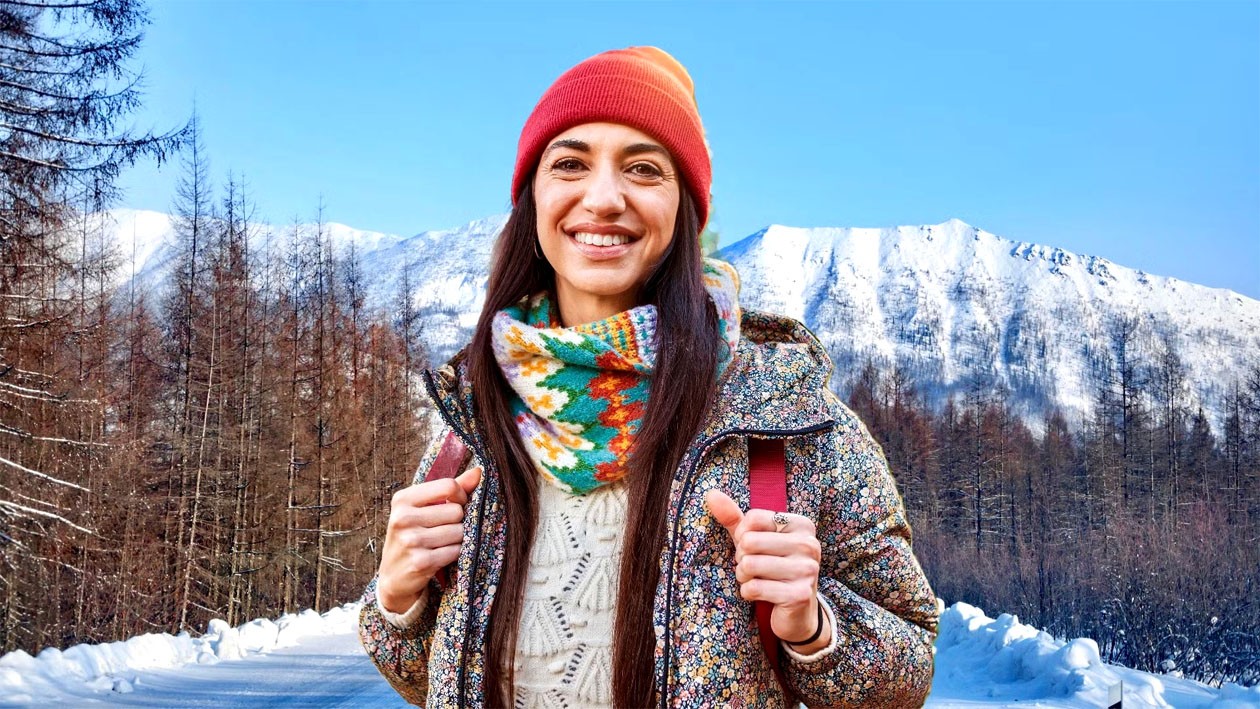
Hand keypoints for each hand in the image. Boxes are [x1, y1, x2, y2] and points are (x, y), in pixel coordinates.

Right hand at [377, 467, 481, 613]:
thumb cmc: (413, 535)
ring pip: (459, 532)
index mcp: (403, 499)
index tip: (458, 504)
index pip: (448, 486)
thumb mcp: (424, 509)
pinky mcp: (420, 562)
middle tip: (444, 529)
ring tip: (441, 544)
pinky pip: (455, 551)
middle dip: (458, 521)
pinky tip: (441, 556)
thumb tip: (479, 471)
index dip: (461, 495)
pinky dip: (454, 554)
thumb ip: (450, 489)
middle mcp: (403, 518)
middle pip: (457, 511)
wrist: (394, 575)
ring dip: (457, 539)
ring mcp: (410, 541)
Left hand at [705, 489, 831, 653]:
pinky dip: (748, 593)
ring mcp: (807, 570)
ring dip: (743, 576)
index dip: (742, 535)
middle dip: (741, 557)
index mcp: (801, 525)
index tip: (752, 547)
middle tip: (752, 567)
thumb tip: (711, 494)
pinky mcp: (799, 595)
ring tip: (755, 579)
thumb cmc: (772, 567)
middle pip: (749, 542)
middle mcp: (809, 544)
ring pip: (749, 565)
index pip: (752, 518)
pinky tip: (761, 594)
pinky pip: (753, 588)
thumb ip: (734, 517)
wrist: (798, 611)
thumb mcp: (755, 539)